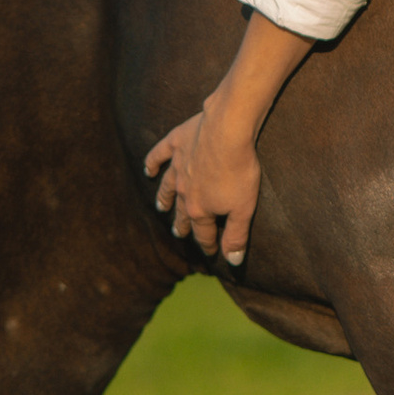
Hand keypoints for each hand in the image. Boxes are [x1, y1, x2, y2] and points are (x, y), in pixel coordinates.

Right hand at [145, 93, 262, 266]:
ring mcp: (178, 166)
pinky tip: (148, 170)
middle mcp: (184, 191)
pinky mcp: (176, 143)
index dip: (209, 244)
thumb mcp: (244, 209)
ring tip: (161, 207)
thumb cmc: (239, 171)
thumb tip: (233, 262)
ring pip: (168, 187)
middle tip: (179, 233)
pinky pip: (159, 155)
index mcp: (199, 209)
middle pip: (183, 212)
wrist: (227, 131)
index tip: (212, 252)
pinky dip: (153, 162)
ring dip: (164, 198)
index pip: (204, 233)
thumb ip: (237, 236)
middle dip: (183, 225)